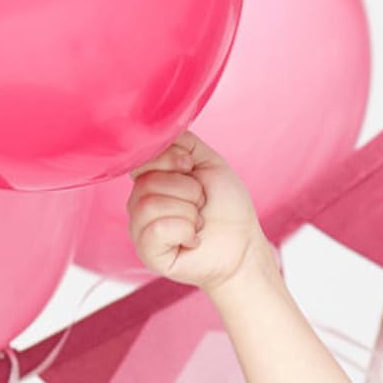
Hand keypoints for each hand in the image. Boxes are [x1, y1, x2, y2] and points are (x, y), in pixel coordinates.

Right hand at [126, 129, 270, 292]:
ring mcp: (140, 229)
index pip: (141, 159)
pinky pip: (156, 230)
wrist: (244, 244)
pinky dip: (184, 231)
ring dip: (187, 212)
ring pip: (150, 205)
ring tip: (198, 222)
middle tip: (201, 205)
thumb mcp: (207, 162)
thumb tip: (154, 129)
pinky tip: (193, 239)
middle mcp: (138, 203)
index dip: (171, 161)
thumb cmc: (227, 206)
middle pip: (147, 183)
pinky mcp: (148, 253)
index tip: (193, 171)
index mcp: (149, 180)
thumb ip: (181, 141)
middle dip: (187, 191)